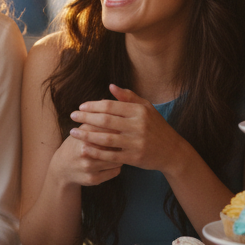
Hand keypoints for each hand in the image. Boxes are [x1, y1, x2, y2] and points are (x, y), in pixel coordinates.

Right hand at [49, 126, 122, 188]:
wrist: (61, 168)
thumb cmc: (75, 145)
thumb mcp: (81, 131)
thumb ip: (96, 123)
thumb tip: (117, 116)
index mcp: (83, 138)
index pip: (109, 132)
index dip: (118, 131)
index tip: (122, 131)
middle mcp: (85, 153)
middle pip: (115, 146)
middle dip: (121, 144)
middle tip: (123, 142)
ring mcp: (89, 168)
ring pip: (117, 160)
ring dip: (120, 156)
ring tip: (118, 152)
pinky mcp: (93, 179)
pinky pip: (115, 172)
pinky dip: (116, 166)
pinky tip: (112, 163)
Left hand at [68, 84, 186, 174]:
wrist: (172, 151)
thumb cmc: (156, 127)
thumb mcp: (147, 108)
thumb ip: (128, 97)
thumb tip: (110, 86)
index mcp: (139, 111)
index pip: (110, 106)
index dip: (93, 106)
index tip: (80, 107)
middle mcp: (138, 126)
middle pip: (105, 120)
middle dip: (85, 118)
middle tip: (72, 116)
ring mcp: (136, 143)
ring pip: (105, 138)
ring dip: (86, 135)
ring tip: (73, 132)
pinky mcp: (134, 158)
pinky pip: (111, 155)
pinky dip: (96, 152)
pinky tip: (84, 148)